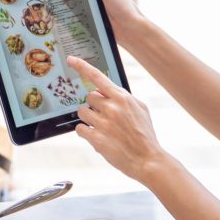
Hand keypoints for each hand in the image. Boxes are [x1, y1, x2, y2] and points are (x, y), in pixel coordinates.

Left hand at [69, 56, 166, 183]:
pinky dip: (86, 132)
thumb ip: (123, 96)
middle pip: (89, 97)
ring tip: (103, 128)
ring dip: (89, 119)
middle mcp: (111, 108)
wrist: (148, 160)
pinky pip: (80, 128)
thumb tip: (106, 90)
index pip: (98, 76)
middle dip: (95, 105)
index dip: (82, 66)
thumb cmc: (144, 134)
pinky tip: (98, 137)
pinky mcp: (96, 139)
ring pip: (82, 112)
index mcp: (122, 98)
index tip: (71, 59)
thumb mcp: (140, 109)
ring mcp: (103, 123)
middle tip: (105, 116)